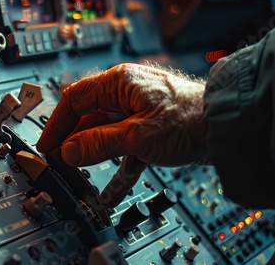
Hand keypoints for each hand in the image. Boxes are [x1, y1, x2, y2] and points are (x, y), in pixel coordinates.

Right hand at [36, 63, 206, 206]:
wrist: (226, 127)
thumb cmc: (189, 118)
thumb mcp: (136, 135)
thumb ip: (98, 143)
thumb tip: (69, 151)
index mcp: (118, 83)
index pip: (74, 99)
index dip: (56, 122)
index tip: (47, 144)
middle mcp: (125, 94)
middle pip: (87, 117)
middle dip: (72, 140)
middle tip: (60, 161)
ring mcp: (137, 112)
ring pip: (104, 134)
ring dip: (93, 155)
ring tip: (79, 173)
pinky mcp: (148, 130)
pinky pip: (124, 149)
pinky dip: (117, 168)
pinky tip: (110, 190)